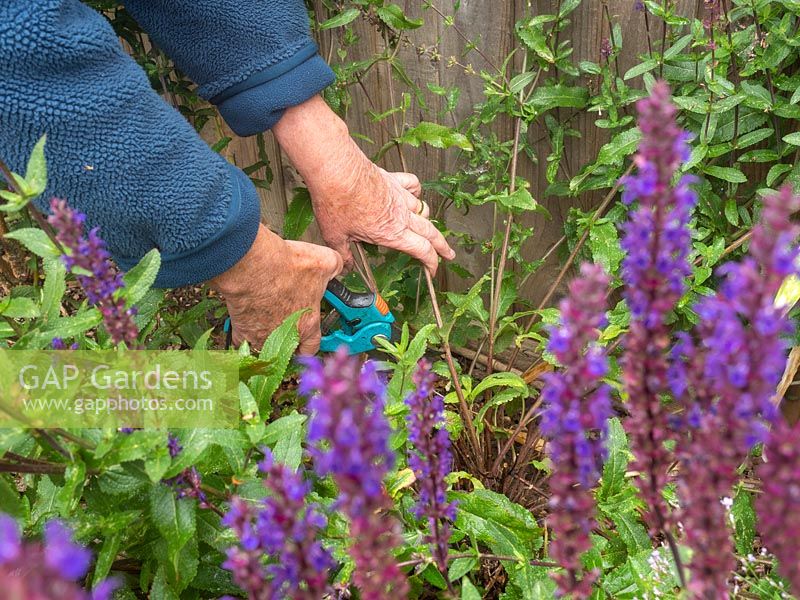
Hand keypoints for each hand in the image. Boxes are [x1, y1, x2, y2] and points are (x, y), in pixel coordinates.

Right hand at [209, 224, 341, 353]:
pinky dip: (244, 336)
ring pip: (266, 350)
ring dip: (267, 342)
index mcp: (308, 324)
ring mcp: (263, 337)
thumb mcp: (324, 261)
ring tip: (265, 328)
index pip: (313, 347)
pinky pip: (243, 343)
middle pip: (289, 351)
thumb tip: (337, 266)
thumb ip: (334, 267)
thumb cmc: (286, 266)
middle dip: (288, 345)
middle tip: (285, 331)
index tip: (307, 339)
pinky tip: (245, 324)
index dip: (310, 344)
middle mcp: (287, 336)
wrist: (252, 266)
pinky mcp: (242, 331)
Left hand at [273, 96, 455, 273]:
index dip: (431, 263)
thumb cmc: (336, 203)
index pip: (422, 251)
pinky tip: (413, 194)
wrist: (336, 171)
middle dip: (443, 246)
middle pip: (431, 232)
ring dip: (427, 221)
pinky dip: (416, 192)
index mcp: (391, 233)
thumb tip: (345, 268)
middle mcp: (401, 215)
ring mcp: (400, 196)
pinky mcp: (394, 179)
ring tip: (427, 227)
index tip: (432, 270)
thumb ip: (343, 255)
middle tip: (449, 254)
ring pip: (423, 210)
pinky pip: (413, 185)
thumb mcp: (336, 237)